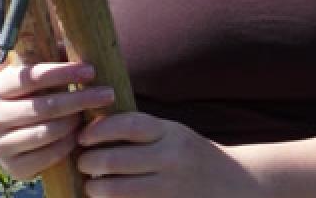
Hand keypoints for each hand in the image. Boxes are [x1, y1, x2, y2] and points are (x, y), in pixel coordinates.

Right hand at [0, 58, 115, 180]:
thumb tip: (64, 19)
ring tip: (92, 113)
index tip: (90, 70)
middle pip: (45, 107)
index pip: (31, 77)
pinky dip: (68, 144)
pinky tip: (79, 134)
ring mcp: (0, 144)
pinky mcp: (13, 167)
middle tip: (108, 93)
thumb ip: (34, 46)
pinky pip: (49, 156)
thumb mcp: (13, 67)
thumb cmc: (10, 91)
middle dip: (80, 99)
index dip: (63, 72)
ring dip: (75, 122)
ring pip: (48, 133)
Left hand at [76, 112, 233, 196]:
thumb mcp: (174, 134)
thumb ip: (144, 131)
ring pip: (117, 189)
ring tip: (91, 185)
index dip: (100, 130)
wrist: (232, 185)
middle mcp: (172, 159)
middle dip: (89, 162)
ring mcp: (170, 188)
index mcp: (172, 134)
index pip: (129, 125)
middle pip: (115, 159)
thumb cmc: (192, 157)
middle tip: (82, 162)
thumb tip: (93, 125)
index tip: (84, 136)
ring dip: (95, 188)